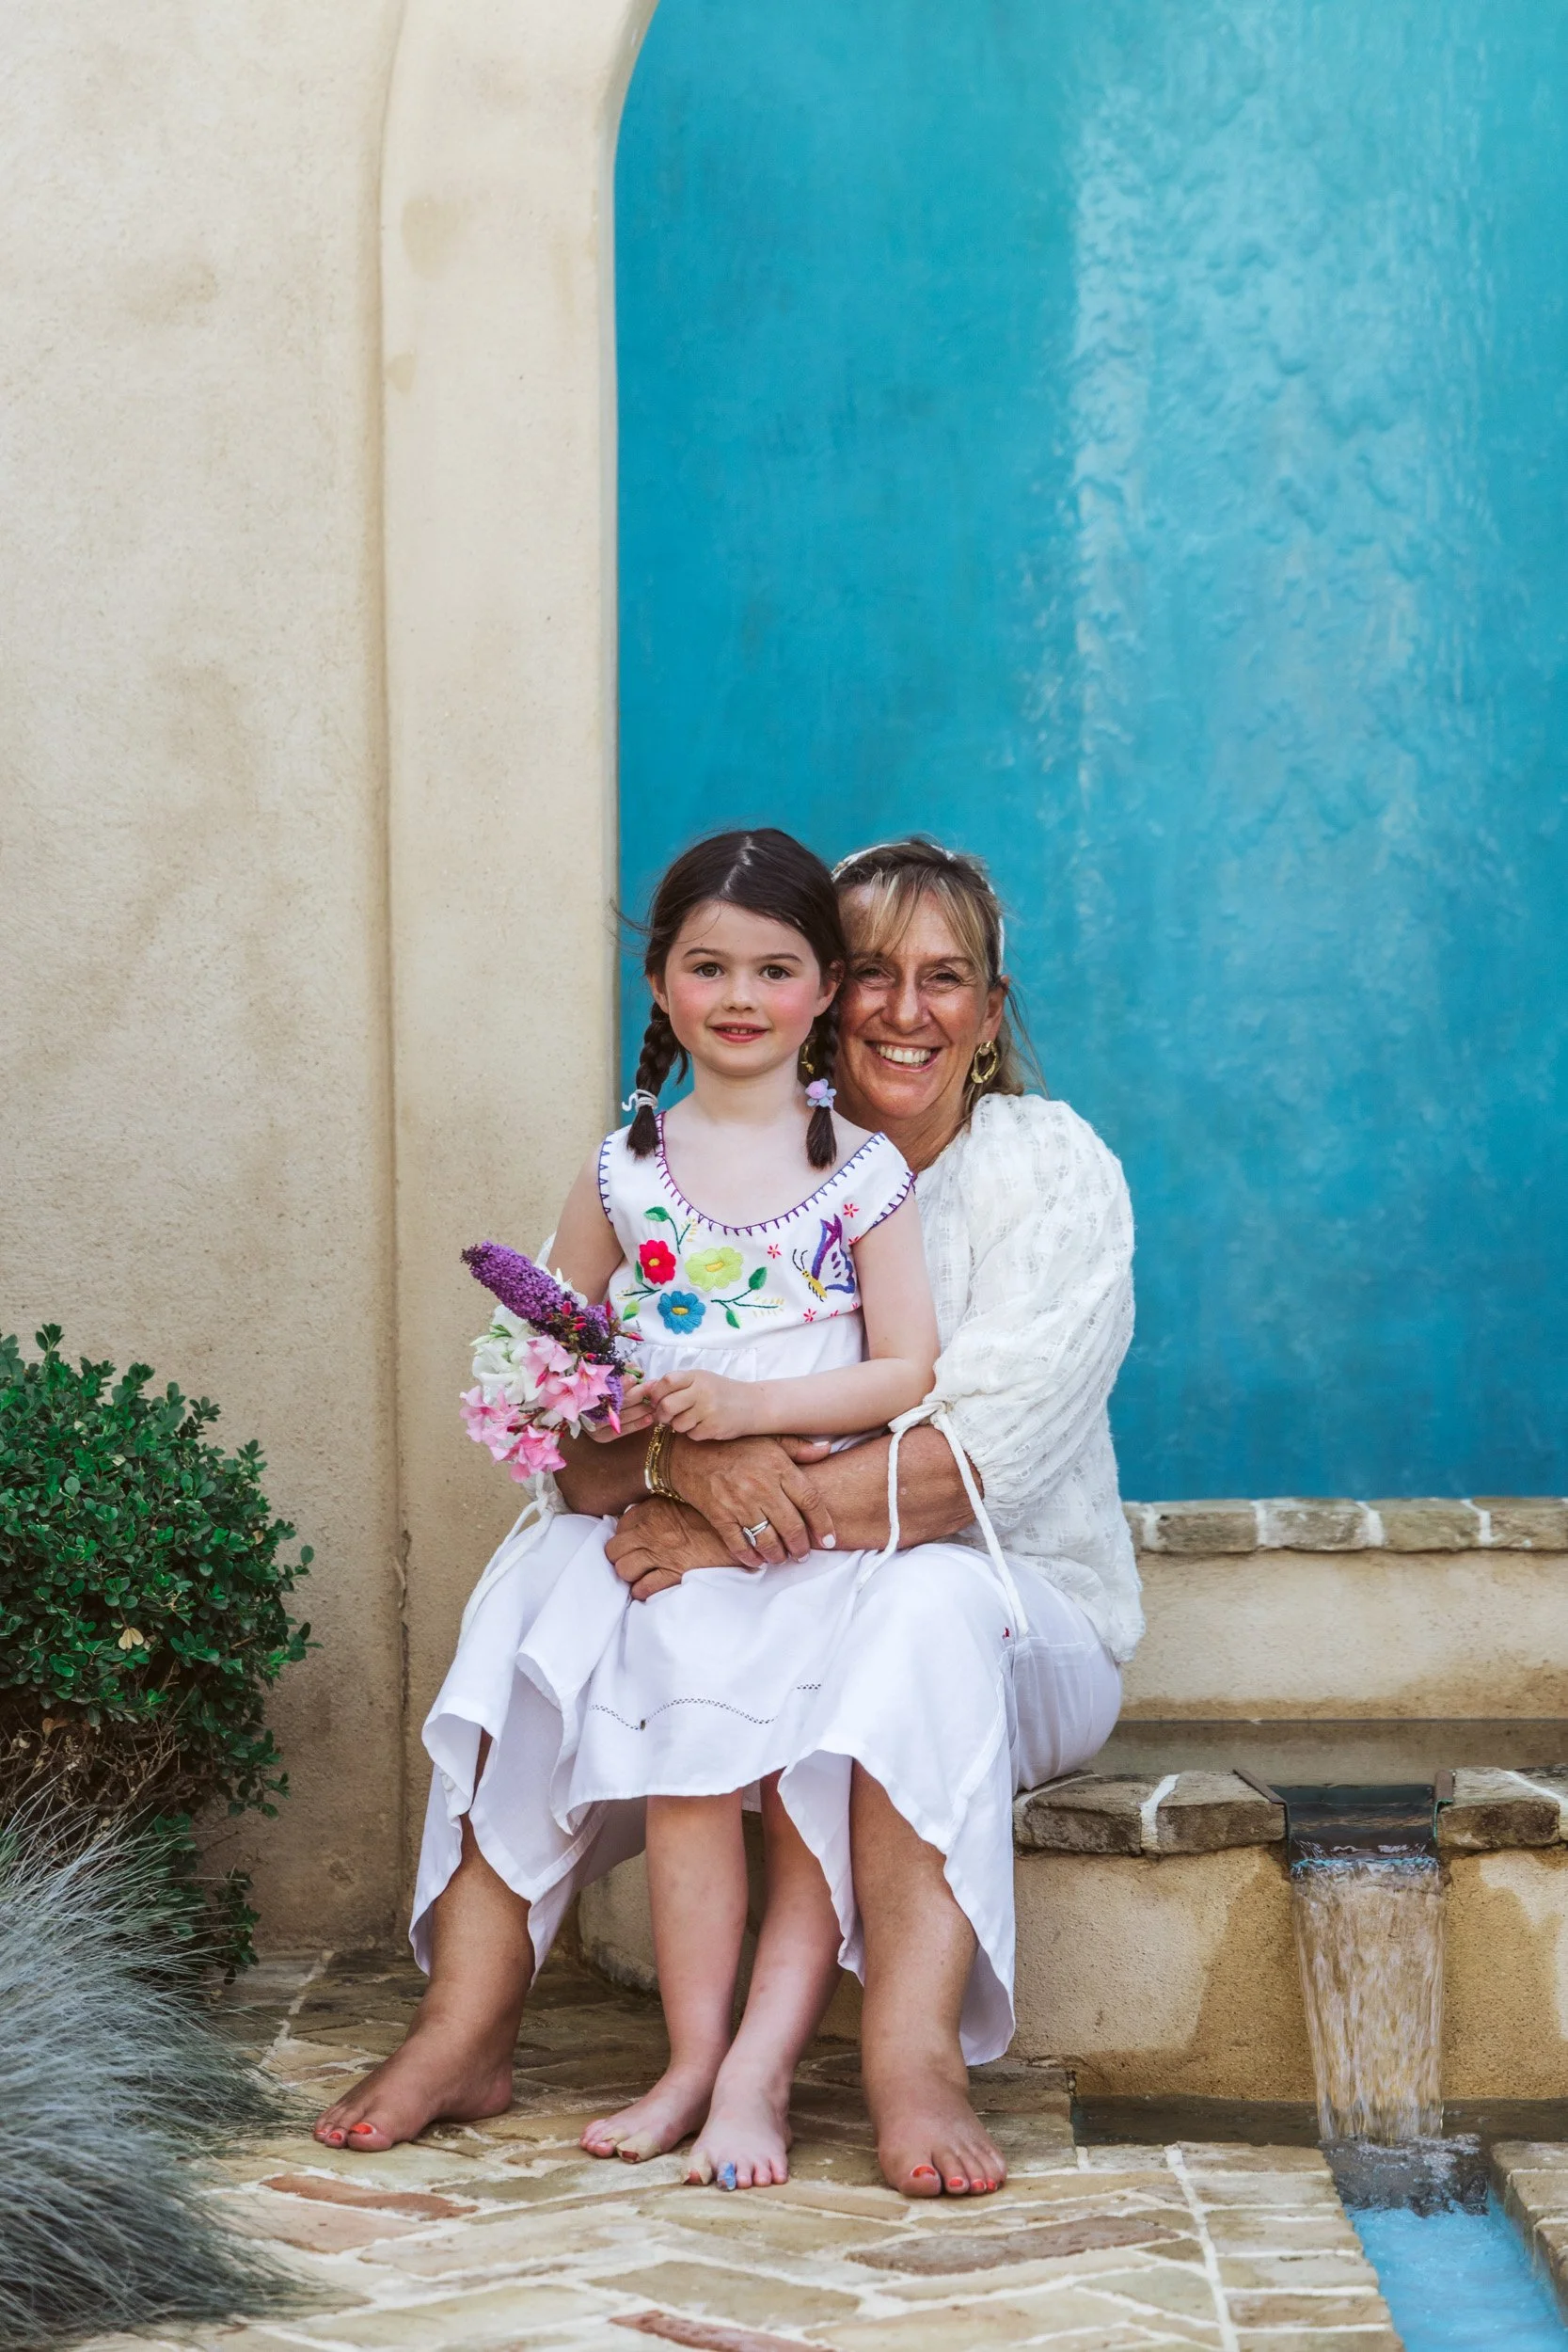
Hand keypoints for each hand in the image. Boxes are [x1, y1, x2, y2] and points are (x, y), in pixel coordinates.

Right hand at [590, 1375, 655, 1440]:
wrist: (587, 1410)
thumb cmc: (600, 1388)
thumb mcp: (609, 1374)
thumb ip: (623, 1370)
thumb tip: (638, 1372)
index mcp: (586, 1393)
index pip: (606, 1388)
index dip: (621, 1383)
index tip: (635, 1378)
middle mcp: (589, 1411)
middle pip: (617, 1402)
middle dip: (638, 1393)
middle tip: (653, 1387)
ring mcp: (595, 1426)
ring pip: (622, 1417)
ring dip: (641, 1409)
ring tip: (656, 1402)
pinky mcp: (602, 1436)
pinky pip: (622, 1430)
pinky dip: (637, 1424)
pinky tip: (649, 1418)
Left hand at [606, 1497, 734, 1601]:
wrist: (741, 1530)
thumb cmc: (716, 1515)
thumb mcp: (686, 1499)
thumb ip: (664, 1507)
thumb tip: (651, 1516)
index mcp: (652, 1509)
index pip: (621, 1525)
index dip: (626, 1536)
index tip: (634, 1543)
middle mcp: (650, 1531)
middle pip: (614, 1550)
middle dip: (620, 1557)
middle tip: (633, 1561)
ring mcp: (660, 1554)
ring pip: (624, 1570)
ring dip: (630, 1575)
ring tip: (640, 1577)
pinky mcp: (673, 1573)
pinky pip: (644, 1588)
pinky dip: (642, 1591)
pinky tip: (649, 1590)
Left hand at [650, 1370, 754, 1441]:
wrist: (752, 1405)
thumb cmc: (721, 1392)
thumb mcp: (702, 1380)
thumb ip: (679, 1384)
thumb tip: (649, 1395)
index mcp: (696, 1377)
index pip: (667, 1381)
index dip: (656, 1393)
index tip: (657, 1400)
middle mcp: (702, 1391)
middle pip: (667, 1405)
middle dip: (662, 1414)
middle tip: (666, 1416)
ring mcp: (709, 1410)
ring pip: (677, 1424)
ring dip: (679, 1425)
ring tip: (691, 1419)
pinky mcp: (714, 1428)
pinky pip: (691, 1435)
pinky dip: (694, 1433)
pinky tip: (704, 1425)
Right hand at [664, 1433, 835, 1566]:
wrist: (688, 1451)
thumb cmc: (733, 1445)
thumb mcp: (768, 1440)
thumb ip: (799, 1447)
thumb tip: (827, 1449)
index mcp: (777, 1467)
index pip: (810, 1500)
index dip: (823, 1523)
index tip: (829, 1540)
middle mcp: (761, 1487)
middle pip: (791, 1526)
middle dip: (801, 1546)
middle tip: (803, 1554)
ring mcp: (739, 1503)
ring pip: (767, 1539)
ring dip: (779, 1555)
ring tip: (782, 1558)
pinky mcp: (719, 1516)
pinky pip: (739, 1544)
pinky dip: (750, 1557)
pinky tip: (758, 1562)